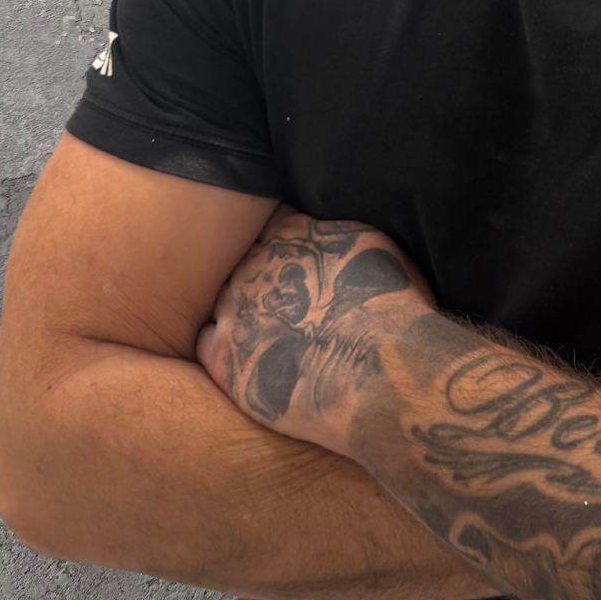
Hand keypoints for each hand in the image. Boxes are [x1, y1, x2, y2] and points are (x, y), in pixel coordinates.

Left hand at [196, 209, 430, 453]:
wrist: (377, 372)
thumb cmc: (393, 313)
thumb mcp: (377, 249)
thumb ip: (340, 238)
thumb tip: (332, 240)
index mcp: (292, 235)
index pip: (275, 227)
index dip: (289, 250)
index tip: (306, 271)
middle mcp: (255, 266)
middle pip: (248, 267)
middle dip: (266, 285)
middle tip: (297, 313)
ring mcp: (234, 310)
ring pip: (226, 303)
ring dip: (246, 318)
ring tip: (277, 342)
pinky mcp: (223, 356)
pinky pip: (207, 342)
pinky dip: (226, 349)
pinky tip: (253, 361)